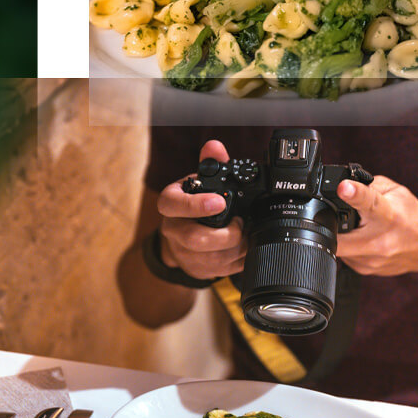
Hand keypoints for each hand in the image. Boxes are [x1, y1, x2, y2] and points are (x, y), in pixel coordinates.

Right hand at [156, 140, 245, 279]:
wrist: (182, 238)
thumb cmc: (193, 205)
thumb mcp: (200, 182)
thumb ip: (210, 164)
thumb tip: (215, 147)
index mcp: (171, 205)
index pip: (173, 205)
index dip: (195, 205)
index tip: (220, 202)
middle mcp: (174, 231)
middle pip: (195, 239)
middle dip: (225, 234)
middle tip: (239, 224)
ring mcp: (185, 254)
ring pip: (213, 258)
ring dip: (237, 247)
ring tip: (247, 234)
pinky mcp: (198, 270)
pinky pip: (222, 270)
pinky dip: (239, 259)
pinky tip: (244, 247)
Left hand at [335, 175, 417, 276]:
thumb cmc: (412, 216)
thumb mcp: (395, 192)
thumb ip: (368, 186)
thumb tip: (343, 183)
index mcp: (388, 214)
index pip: (369, 202)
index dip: (354, 194)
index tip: (343, 187)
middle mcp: (381, 240)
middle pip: (341, 240)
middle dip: (329, 230)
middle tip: (330, 221)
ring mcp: (374, 260)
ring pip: (339, 248)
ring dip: (341, 237)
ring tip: (357, 229)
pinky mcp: (368, 271)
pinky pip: (346, 257)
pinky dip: (348, 247)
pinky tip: (362, 241)